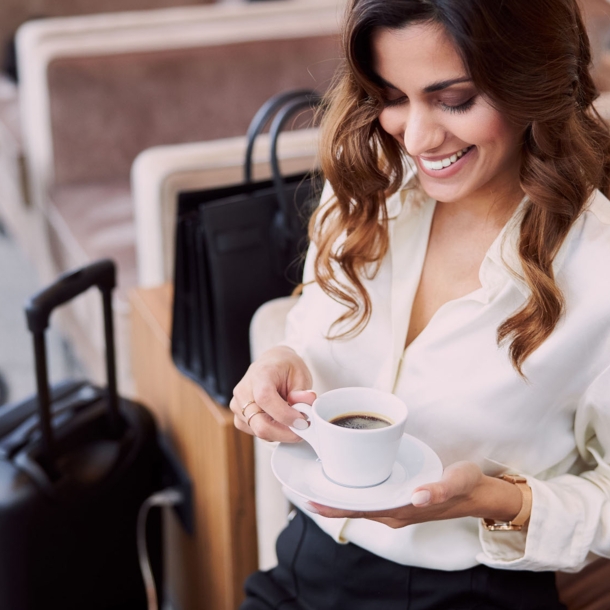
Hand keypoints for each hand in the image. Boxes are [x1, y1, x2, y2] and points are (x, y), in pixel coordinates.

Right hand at [230, 346, 314, 442]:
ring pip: (259, 432)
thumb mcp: (300, 373)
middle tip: (303, 429)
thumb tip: (307, 404)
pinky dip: (273, 433)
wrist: (271, 364)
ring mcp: (238, 406)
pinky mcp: (239, 418)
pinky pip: (256, 434)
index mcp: (259, 375)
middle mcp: (244, 391)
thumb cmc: (285, 368)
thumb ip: (302, 392)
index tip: (302, 421)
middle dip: (286, 432)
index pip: (265, 399)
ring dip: (281, 433)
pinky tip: (281, 422)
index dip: (285, 415)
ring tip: (293, 421)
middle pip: (260, 424)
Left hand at [305, 462, 523, 527]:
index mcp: (400, 510)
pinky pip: (370, 496)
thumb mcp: (456, 482)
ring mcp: (395, 506)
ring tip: (316, 478)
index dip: (333, 505)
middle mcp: (393, 511)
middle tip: (302, 483)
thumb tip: (418, 496)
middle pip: (353, 507)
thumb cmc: (466, 486)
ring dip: (339, 493)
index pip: (359, 510)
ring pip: (360, 502)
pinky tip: (345, 476)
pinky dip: (354, 488)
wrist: (480, 493)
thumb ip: (439, 489)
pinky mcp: (399, 497)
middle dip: (328, 499)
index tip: (308, 498)